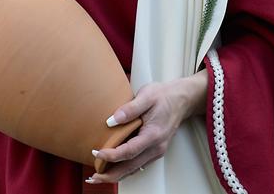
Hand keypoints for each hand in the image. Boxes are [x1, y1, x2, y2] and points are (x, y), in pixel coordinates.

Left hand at [87, 70, 206, 183]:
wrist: (181, 100)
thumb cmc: (163, 96)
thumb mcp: (146, 96)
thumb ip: (129, 109)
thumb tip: (111, 121)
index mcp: (153, 135)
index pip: (130, 151)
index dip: (112, 155)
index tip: (96, 153)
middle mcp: (156, 148)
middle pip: (130, 167)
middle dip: (111, 175)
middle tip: (93, 177)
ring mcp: (156, 151)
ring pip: (133, 169)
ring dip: (115, 175)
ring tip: (97, 177)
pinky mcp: (154, 151)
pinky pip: (137, 165)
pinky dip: (123, 170)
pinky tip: (112, 170)